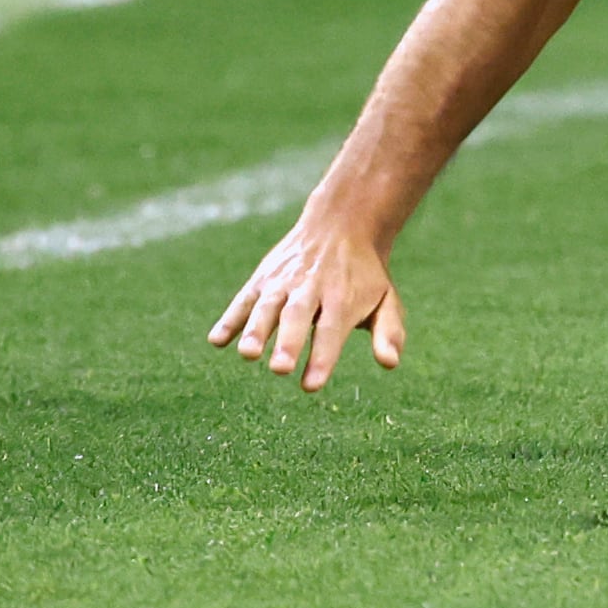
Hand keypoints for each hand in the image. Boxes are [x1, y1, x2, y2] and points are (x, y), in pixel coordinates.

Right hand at [209, 206, 406, 391]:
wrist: (343, 222)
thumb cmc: (364, 275)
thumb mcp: (386, 297)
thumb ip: (388, 331)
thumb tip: (390, 363)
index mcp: (343, 297)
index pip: (332, 330)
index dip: (322, 358)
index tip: (311, 385)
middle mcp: (311, 287)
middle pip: (298, 315)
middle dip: (288, 342)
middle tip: (280, 369)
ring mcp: (283, 281)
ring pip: (267, 305)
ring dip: (255, 329)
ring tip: (247, 354)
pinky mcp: (263, 278)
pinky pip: (244, 299)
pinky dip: (230, 318)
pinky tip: (217, 341)